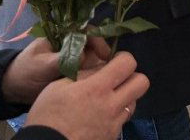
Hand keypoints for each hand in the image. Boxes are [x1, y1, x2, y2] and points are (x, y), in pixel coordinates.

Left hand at [2, 36, 110, 103]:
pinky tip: (94, 84)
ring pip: (94, 59)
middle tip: (105, 70)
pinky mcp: (75, 72)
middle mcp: (72, 45)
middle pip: (94, 45)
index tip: (105, 54)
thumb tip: (84, 55)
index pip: (86, 31)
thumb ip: (62, 59)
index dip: (98, 40)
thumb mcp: (42, 65)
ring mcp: (74, 59)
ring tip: (99, 78)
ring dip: (98, 67)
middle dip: (101, 56)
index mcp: (62, 36)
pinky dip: (93, 77)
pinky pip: (89, 72)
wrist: (15, 90)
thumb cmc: (25, 71)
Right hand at [25, 52, 148, 139]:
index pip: (128, 63)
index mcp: (97, 88)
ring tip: (106, 100)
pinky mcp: (113, 136)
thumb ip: (84, 74)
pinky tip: (100, 117)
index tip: (113, 62)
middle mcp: (112, 105)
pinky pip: (123, 120)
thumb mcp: (59, 86)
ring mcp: (115, 123)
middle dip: (132, 77)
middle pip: (142, 82)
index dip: (123, 58)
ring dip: (125, 97)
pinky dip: (116, 115)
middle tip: (116, 79)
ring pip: (134, 102)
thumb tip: (102, 66)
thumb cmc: (48, 115)